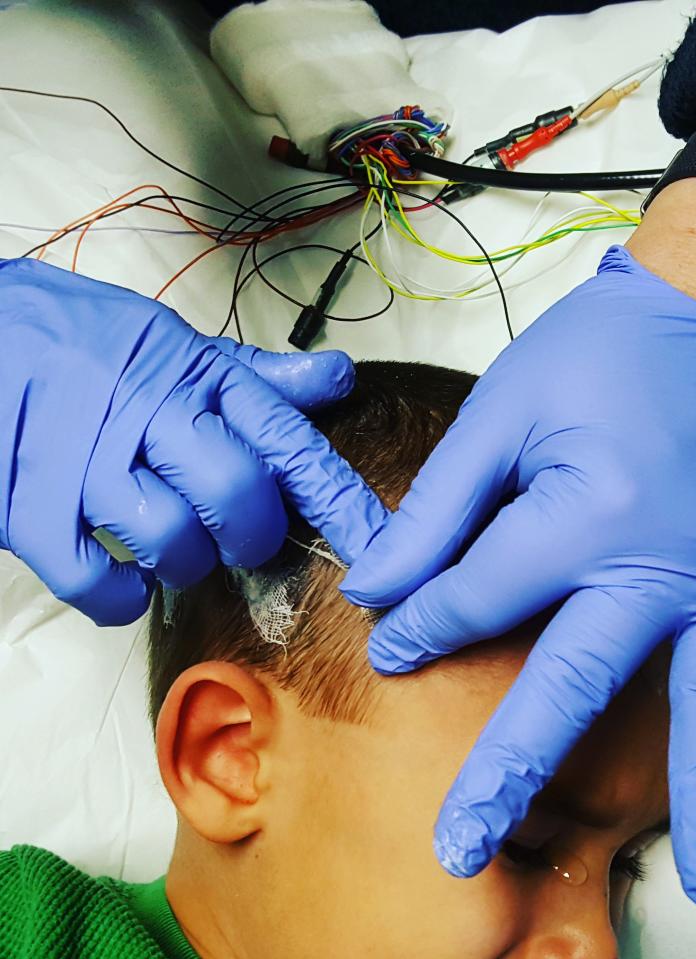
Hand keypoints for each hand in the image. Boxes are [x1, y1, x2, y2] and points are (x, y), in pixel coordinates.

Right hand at [0, 258, 387, 625]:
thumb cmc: (85, 340)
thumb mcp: (177, 343)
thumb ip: (256, 375)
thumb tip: (336, 378)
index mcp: (194, 376)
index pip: (286, 440)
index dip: (339, 499)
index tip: (376, 545)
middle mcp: (147, 415)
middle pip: (236, 496)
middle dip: (252, 534)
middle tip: (240, 535)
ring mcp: (86, 463)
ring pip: (172, 542)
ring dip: (186, 561)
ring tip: (170, 539)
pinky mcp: (29, 507)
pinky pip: (96, 583)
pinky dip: (122, 596)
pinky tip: (125, 573)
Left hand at [341, 245, 695, 913]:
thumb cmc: (602, 350)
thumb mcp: (503, 409)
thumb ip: (440, 504)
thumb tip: (373, 584)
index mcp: (585, 512)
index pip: (481, 598)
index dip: (425, 627)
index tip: (394, 649)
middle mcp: (664, 562)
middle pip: (576, 683)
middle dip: (514, 768)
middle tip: (467, 849)